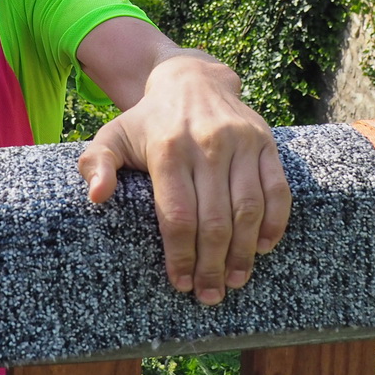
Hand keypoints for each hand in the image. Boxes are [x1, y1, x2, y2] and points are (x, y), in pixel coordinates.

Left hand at [77, 55, 290, 304]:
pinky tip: (263, 247)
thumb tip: (97, 196)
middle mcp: (207, 144)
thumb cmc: (149, 121)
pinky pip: (277, 189)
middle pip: (214, 219)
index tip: (181, 283)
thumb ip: (96, 164)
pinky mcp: (266, 142)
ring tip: (235, 279)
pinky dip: (275, 223)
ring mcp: (241, 142)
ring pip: (248, 208)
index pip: (177, 215)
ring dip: (244, 251)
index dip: (180, 255)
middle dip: (212, 265)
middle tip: (210, 294)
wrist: (193, 79)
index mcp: (168, 148)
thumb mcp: (113, 135)